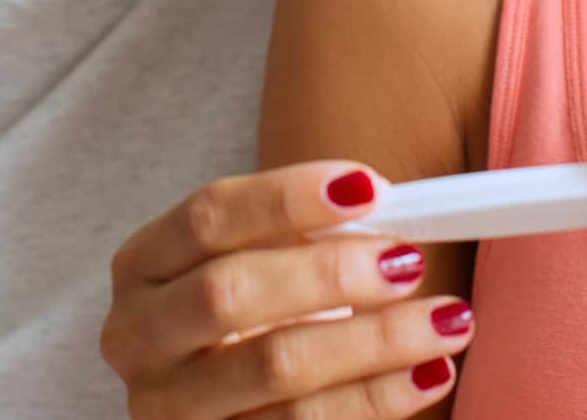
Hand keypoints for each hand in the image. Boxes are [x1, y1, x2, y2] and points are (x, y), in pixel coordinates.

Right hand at [101, 161, 474, 417]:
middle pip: (230, 292)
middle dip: (330, 272)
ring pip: (275, 367)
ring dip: (375, 340)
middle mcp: (138, 338)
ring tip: (448, 318)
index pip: (207, 217)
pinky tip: (428, 373)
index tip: (370, 188)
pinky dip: (377, 398)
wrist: (219, 407)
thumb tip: (387, 203)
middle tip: (407, 260)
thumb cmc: (251, 318)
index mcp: (142, 268)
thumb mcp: (255, 264)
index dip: (286, 197)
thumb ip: (303, 233)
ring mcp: (170, 408)